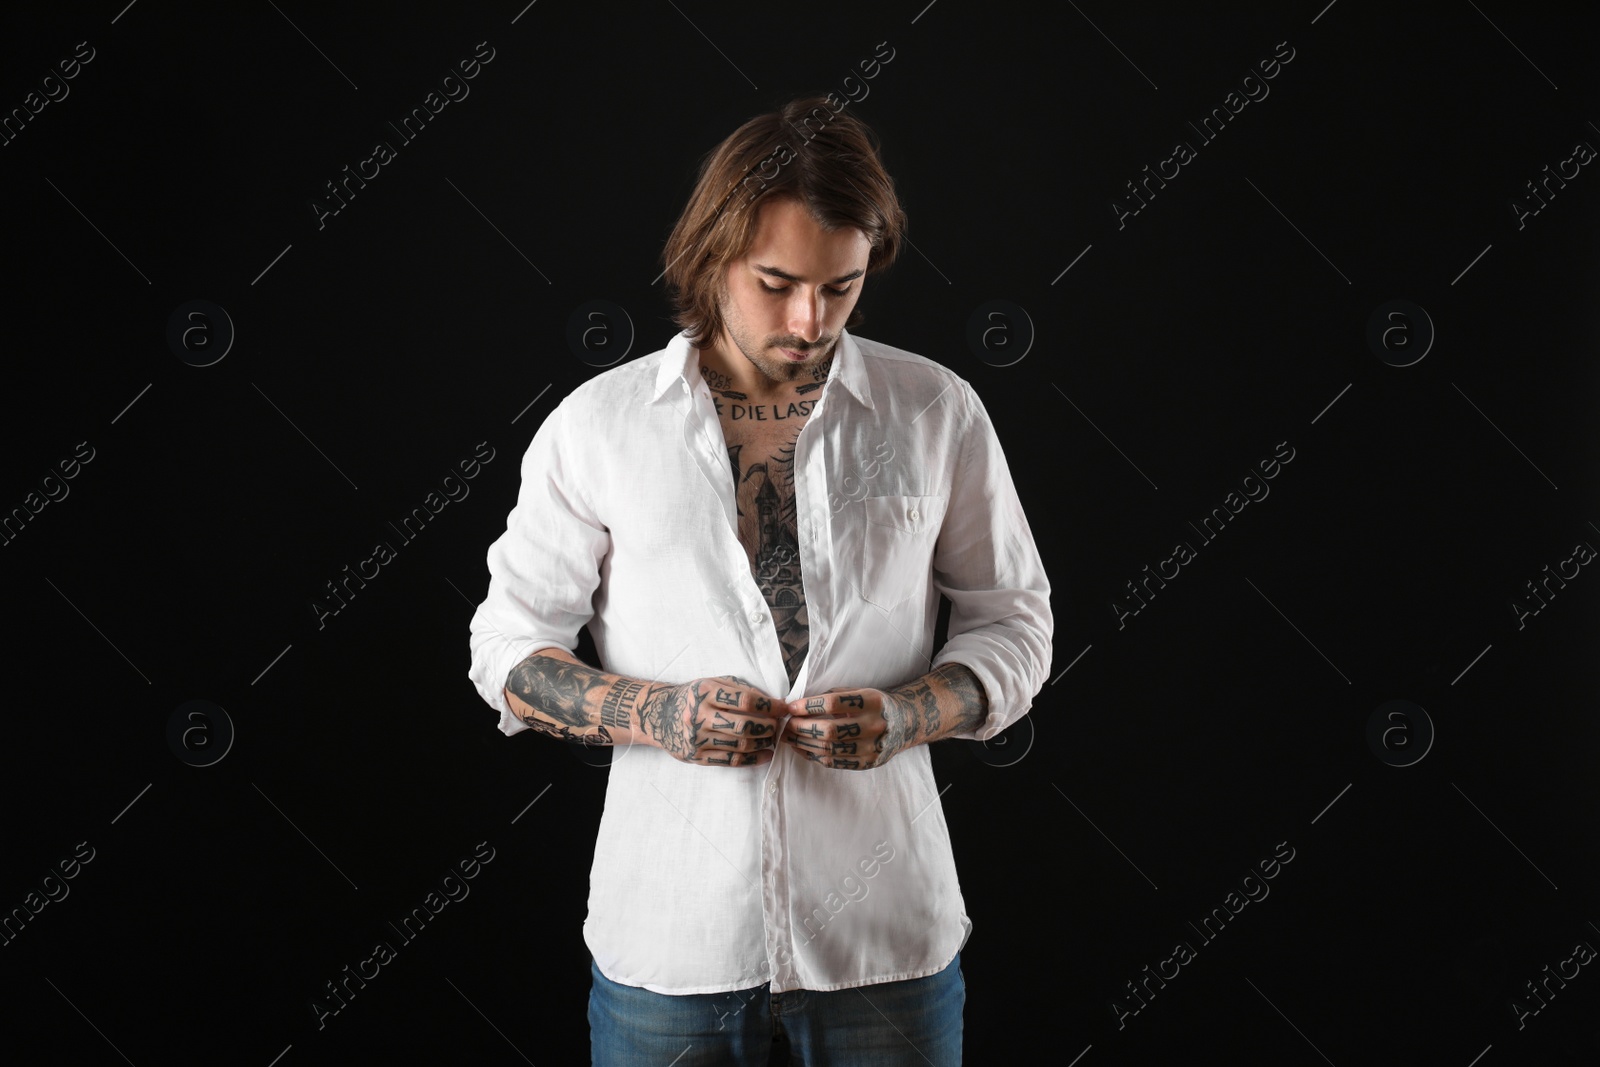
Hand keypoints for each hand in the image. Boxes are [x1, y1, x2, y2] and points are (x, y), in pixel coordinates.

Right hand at [635, 675, 784, 765]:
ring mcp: (696, 738)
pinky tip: (766, 755)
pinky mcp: (696, 756)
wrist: (659, 716)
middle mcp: (698, 715)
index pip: (744, 700)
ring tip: (773, 739)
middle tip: (780, 725)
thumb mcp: (712, 683)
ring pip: (739, 744)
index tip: (784, 708)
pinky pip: (729, 760)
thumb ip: (740, 689)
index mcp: (705, 692)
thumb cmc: (694, 697)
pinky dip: (752, 759)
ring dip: (763, 743)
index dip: (769, 706)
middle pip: (743, 725)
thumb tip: (773, 701)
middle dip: (768, 726)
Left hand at [781, 686, 914, 769]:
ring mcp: (872, 747)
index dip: (808, 705)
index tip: (790, 707)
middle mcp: (874, 725)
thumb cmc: (873, 705)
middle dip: (802, 728)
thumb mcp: (860, 692)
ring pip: (830, 749)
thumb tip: (799, 705)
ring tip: (788, 738)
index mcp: (872, 701)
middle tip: (786, 725)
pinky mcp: (868, 763)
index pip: (833, 703)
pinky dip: (814, 756)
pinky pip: (835, 763)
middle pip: (829, 730)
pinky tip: (802, 749)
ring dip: (803, 744)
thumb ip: (833, 696)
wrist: (904, 724)